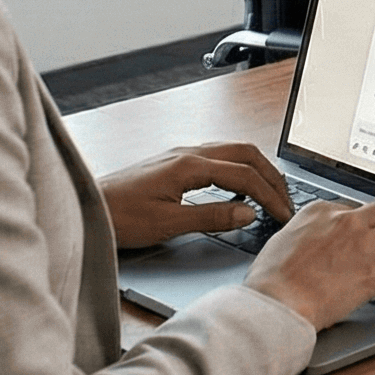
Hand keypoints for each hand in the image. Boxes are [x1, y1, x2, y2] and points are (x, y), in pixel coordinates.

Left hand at [99, 141, 293, 248]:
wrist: (87, 207)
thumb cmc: (120, 217)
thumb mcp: (167, 223)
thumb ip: (211, 216)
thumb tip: (249, 213)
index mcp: (189, 166)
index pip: (245, 175)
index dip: (270, 195)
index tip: (284, 215)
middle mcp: (188, 153)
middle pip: (246, 153)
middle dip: (272, 176)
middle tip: (286, 200)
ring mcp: (181, 155)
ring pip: (233, 151)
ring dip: (257, 169)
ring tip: (270, 193)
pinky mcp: (174, 162)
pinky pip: (218, 157)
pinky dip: (239, 169)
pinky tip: (237, 189)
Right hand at [242, 196, 374, 329]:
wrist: (277, 303)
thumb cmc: (271, 280)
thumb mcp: (282, 240)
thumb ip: (304, 232)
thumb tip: (311, 238)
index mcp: (321, 211)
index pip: (353, 207)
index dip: (364, 220)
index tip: (367, 230)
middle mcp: (347, 221)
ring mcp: (364, 244)